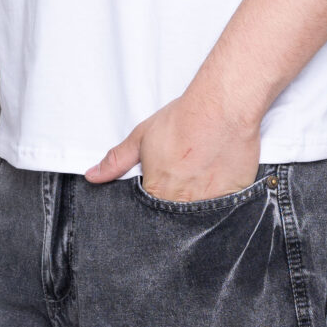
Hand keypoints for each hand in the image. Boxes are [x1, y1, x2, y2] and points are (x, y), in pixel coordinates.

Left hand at [85, 90, 260, 201]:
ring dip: (198, 201)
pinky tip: (218, 178)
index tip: (162, 185)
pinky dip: (220, 198)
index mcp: (157, 192)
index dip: (154, 200)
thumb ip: (116, 161)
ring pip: (200, 216)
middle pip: (175, 218)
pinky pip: (224, 208)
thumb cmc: (183, 120)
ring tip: (200, 176)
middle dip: (176, 202)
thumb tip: (93, 176)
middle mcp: (183, 203)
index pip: (150, 212)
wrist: (221, 108)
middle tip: (183, 177)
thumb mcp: (141, 138)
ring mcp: (210, 203)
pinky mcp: (233, 197)